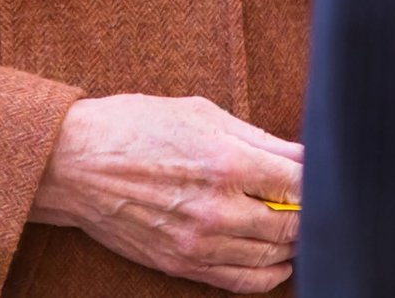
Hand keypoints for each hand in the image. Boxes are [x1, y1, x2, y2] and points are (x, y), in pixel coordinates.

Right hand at [28, 95, 302, 291]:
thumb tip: (304, 153)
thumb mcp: (202, 113)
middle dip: (309, 213)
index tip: (319, 174)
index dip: (318, 180)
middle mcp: (217, 208)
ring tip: (295, 226)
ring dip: (293, 244)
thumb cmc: (137, 127)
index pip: (300, 184)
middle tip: (312, 200)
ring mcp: (199, 242)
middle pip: (292, 225)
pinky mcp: (181, 263)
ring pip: (272, 257)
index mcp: (226, 161)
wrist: (75, 164)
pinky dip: (268, 275)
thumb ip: (259, 137)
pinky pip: (241, 282)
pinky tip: (277, 261)